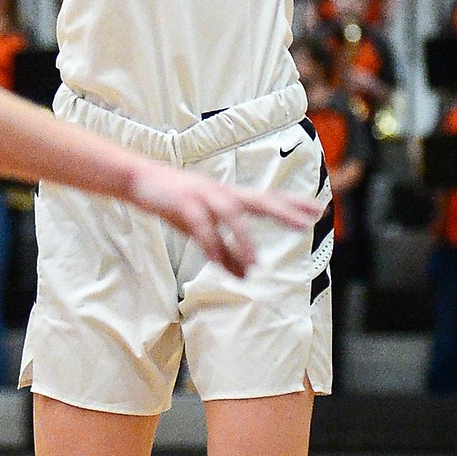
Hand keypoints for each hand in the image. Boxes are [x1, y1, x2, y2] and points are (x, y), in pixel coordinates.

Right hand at [129, 162, 317, 280]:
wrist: (138, 179)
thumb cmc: (174, 203)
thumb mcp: (201, 230)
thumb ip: (224, 252)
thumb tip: (247, 276)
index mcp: (229, 196)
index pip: (266, 198)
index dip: (292, 204)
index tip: (318, 209)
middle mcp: (221, 193)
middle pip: (257, 200)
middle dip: (282, 212)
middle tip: (306, 224)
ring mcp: (202, 195)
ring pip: (231, 214)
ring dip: (244, 239)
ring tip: (256, 263)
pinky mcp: (182, 202)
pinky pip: (201, 225)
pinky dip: (209, 242)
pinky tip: (213, 260)